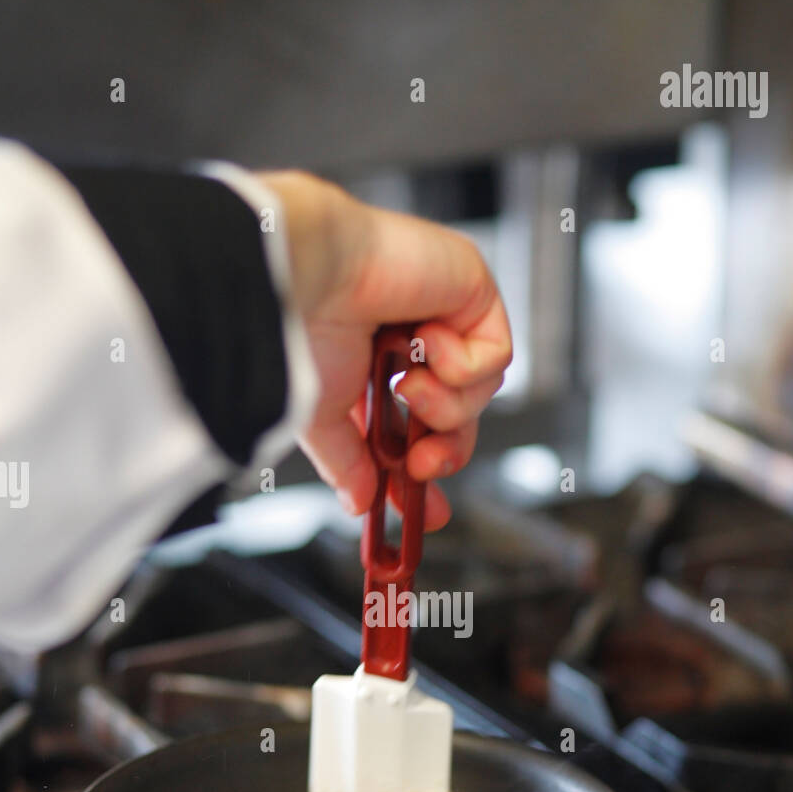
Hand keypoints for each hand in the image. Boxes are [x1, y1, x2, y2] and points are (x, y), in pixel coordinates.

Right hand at [259, 171, 511, 528]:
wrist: (302, 281)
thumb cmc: (295, 330)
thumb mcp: (321, 420)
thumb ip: (348, 463)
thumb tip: (359, 502)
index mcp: (375, 361)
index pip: (417, 423)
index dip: (428, 464)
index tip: (431, 510)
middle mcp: (411, 335)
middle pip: (458, 413)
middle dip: (446, 448)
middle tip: (422, 466)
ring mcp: (444, 310)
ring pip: (479, 391)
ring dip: (446, 405)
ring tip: (409, 385)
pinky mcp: (471, 286)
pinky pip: (496, 356)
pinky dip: (463, 365)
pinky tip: (425, 342)